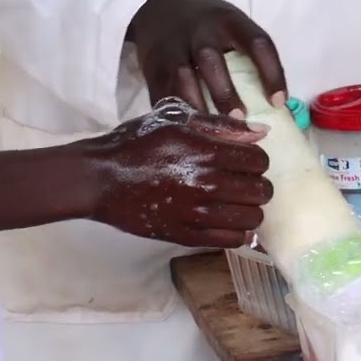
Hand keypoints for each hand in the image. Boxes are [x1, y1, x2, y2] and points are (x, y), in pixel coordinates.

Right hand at [84, 98, 273, 247]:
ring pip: (252, 218)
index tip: (245, 162)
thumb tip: (260, 134)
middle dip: (257, 185)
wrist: (99, 178)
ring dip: (250, 210)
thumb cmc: (136, 143)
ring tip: (236, 203)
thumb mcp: (176, 120)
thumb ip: (220, 126)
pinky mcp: (186, 236)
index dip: (257, 160)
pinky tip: (228, 222)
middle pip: (261, 191)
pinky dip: (238, 232)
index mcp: (206, 152)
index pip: (259, 161)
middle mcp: (207, 183)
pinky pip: (231, 240)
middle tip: (242, 183)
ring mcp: (197, 213)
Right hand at [127, 0, 287, 116]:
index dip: (271, 73)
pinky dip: (174, 114)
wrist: (161, 8)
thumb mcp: (233, 27)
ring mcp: (173, 48)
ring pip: (182, 78)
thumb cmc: (210, 27)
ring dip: (197, 107)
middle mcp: (201, 32)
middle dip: (225, 93)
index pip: (257, 43)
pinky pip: (161, 92)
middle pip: (212, 61)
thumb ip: (252, 58)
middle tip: (240, 118)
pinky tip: (186, 132)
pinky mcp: (153, 65)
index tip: (279, 102)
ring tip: (211, 132)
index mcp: (230, 21)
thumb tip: (279, 109)